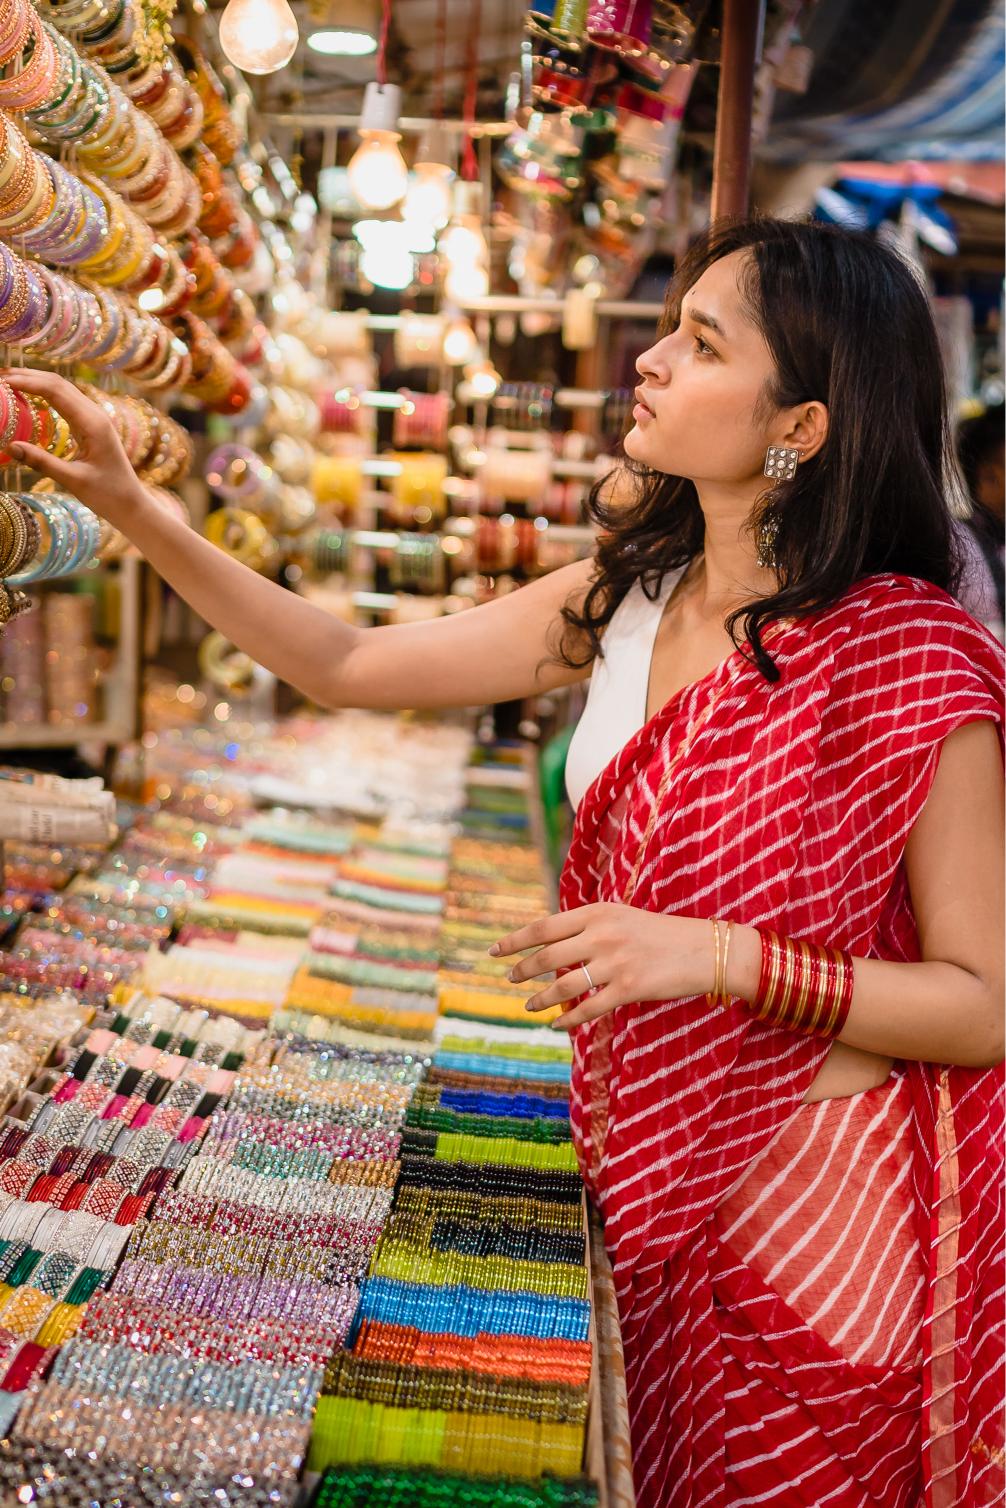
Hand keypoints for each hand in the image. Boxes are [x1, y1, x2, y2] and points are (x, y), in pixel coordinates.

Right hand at [0, 368, 145, 528]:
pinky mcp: (92, 426)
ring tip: (9, 381)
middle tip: (0, 375)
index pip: (56, 391)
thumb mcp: (73, 481)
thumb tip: (10, 446)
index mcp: (93, 423)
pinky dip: (45, 394)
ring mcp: (95, 419)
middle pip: (58, 383)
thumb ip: (42, 462)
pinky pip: (66, 402)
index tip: (3, 381)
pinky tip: (29, 395)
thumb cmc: (107, 495)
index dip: (28, 382)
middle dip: (28, 375)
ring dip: (36, 381)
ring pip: (63, 389)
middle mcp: (95, 415)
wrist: (132, 504)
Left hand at [490, 902, 711, 1030]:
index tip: (496, 951)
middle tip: (510, 978)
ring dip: (541, 998)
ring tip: (528, 1005)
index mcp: (597, 912)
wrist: (703, 948)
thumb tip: (551, 945)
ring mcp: (615, 962)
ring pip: (563, 985)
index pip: (544, 927)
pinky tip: (556, 1024)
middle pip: (547, 956)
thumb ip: (588, 927)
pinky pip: (589, 1008)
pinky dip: (568, 1019)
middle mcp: (602, 935)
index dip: (515, 941)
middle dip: (522, 970)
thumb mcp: (620, 917)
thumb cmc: (659, 933)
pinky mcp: (629, 988)